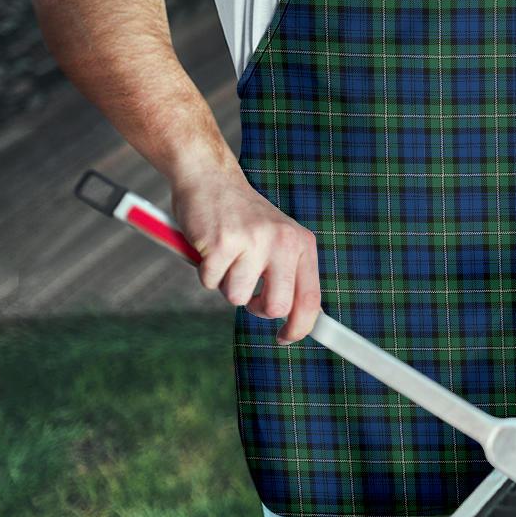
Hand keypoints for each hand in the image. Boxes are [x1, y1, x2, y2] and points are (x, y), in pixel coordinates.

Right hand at [170, 169, 320, 343]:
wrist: (211, 178)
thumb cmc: (243, 218)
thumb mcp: (278, 240)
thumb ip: (289, 274)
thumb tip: (297, 320)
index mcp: (301, 243)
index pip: (311, 299)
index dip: (300, 327)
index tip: (286, 338)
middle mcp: (283, 241)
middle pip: (277, 307)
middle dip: (257, 308)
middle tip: (248, 291)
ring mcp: (253, 241)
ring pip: (237, 298)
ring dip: (226, 284)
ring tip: (227, 256)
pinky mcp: (222, 242)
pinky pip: (210, 282)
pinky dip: (205, 271)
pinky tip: (210, 247)